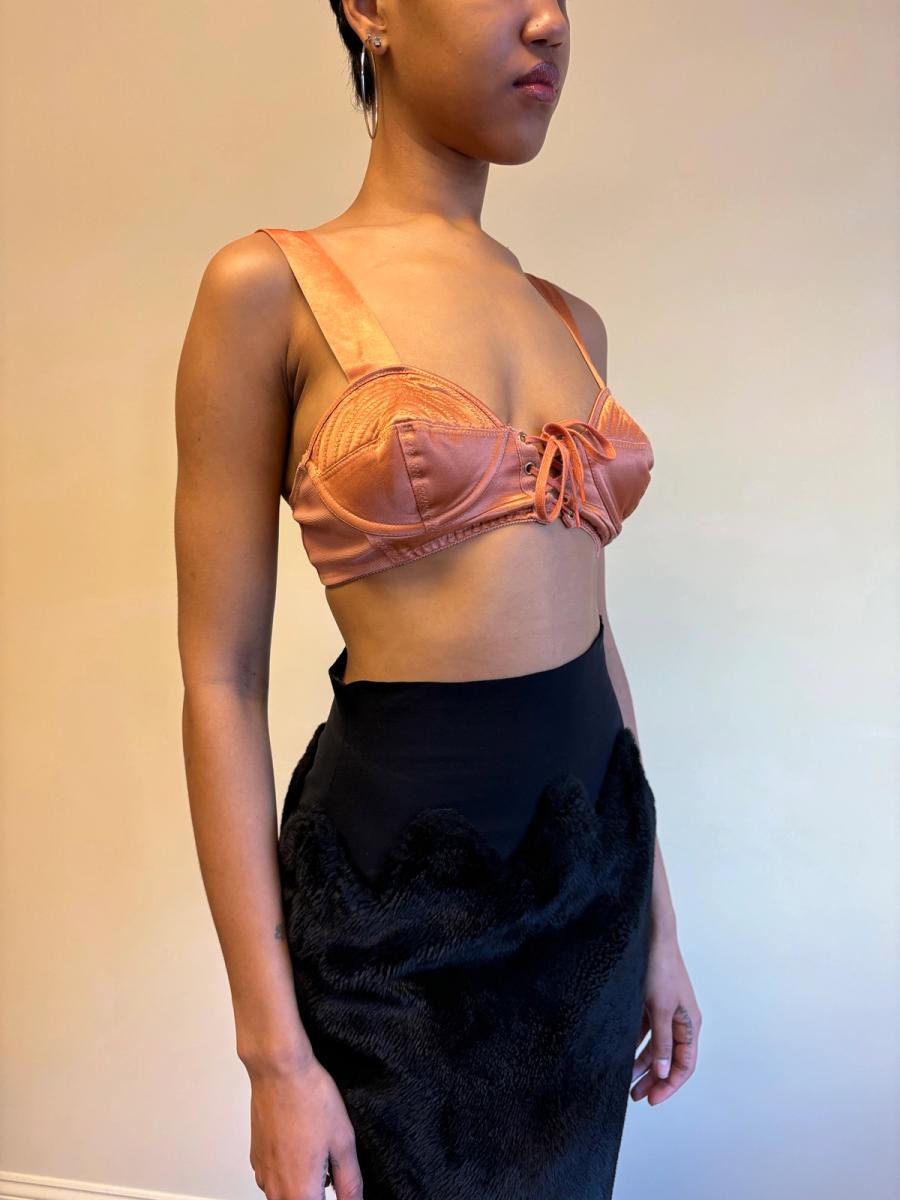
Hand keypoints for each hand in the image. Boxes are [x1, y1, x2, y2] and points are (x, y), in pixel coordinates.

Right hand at [248, 1055, 363, 1198]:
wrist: (278, 1070)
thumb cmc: (309, 1098)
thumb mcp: (343, 1142)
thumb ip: (350, 1183)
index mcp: (300, 1192)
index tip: (339, 1186)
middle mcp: (276, 1190)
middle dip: (319, 1195)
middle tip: (332, 1171)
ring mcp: (263, 1174)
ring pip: (285, 1196)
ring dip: (304, 1188)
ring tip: (320, 1156)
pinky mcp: (257, 1159)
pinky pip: (274, 1180)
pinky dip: (290, 1173)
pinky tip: (303, 1147)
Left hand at [630, 929, 700, 1104]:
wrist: (650, 934)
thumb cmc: (659, 967)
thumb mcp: (659, 1007)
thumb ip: (662, 1040)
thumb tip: (665, 1072)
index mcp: (690, 1023)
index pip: (685, 1065)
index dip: (671, 1085)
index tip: (653, 1100)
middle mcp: (680, 1020)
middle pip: (670, 1059)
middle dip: (654, 1080)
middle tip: (636, 1096)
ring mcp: (665, 1011)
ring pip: (656, 1047)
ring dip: (643, 1064)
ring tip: (626, 1081)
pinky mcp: (651, 1002)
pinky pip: (646, 1031)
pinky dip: (635, 1044)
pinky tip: (622, 1054)